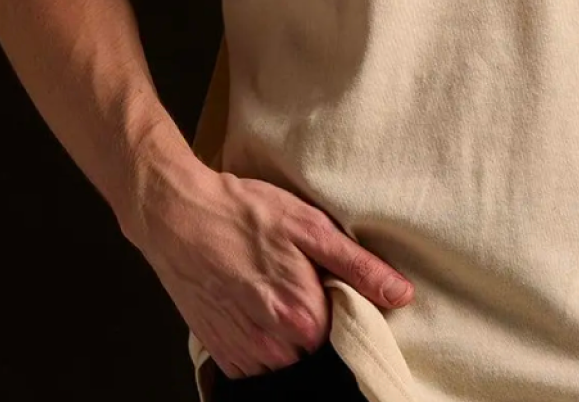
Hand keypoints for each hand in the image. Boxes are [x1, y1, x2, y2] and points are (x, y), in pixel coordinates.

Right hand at [121, 159, 413, 379]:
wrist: (176, 215)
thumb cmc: (243, 213)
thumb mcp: (309, 227)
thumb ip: (358, 266)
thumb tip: (401, 294)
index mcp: (303, 316)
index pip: (348, 333)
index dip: (347, 307)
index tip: (335, 283)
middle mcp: (273, 347)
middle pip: (317, 349)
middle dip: (318, 320)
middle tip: (303, 280)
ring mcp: (244, 354)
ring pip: (287, 360)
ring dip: (290, 334)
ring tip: (276, 289)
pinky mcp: (221, 354)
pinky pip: (256, 364)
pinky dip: (263, 342)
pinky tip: (256, 304)